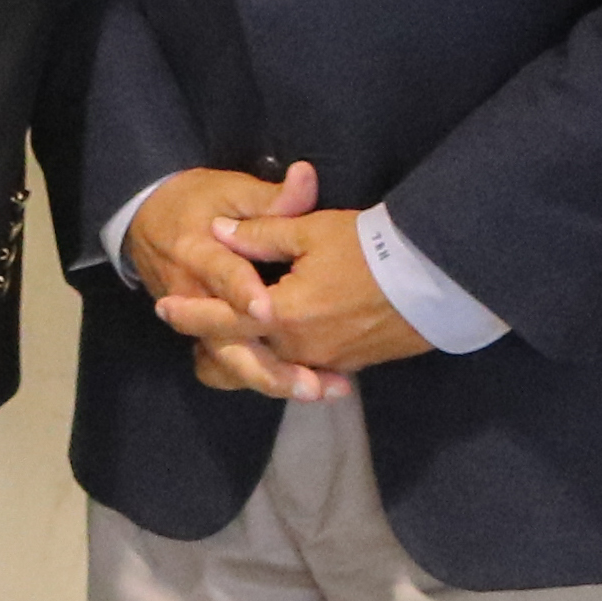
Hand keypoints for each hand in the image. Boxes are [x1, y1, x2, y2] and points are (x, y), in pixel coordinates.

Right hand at [126, 162, 344, 402]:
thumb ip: (270, 197)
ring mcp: (195, 324)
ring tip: (318, 390)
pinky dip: (263, 381)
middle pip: (223, 341)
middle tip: (310, 382)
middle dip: (266, 367)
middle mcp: (193, 297)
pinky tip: (307, 387)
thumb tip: (307, 180)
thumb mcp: (228, 189)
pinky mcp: (203, 337)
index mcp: (196, 252)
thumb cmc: (195, 203)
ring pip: (228, 364)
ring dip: (271, 381)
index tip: (267, 311)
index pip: (220, 275)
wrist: (146, 222)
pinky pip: (230, 369)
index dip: (241, 293)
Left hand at [207, 199, 434, 383]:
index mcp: (283, 316)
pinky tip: (278, 357)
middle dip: (213, 350)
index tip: (164, 308)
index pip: (223, 320)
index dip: (191, 314)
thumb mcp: (311, 230)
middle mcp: (300, 348)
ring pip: (274, 370)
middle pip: (244, 357)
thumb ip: (260, 233)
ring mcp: (328, 361)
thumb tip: (220, 231)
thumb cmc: (370, 249)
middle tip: (189, 343)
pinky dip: (284, 366)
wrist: (437, 279)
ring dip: (248, 363)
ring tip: (225, 355)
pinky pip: (305, 370)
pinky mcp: (352, 364)